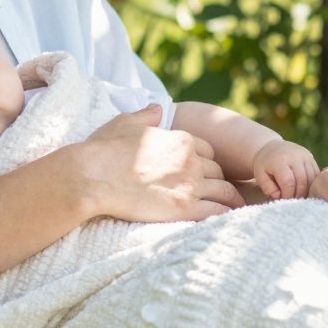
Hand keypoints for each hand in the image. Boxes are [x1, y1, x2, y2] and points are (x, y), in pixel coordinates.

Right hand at [74, 106, 244, 222]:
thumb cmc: (103, 150)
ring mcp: (190, 184)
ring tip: (234, 207)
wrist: (92, 176)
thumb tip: (158, 108)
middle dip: (218, 181)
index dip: (206, 162)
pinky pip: (217, 211)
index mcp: (180, 139)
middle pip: (217, 171)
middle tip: (221, 192)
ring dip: (230, 199)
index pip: (208, 151)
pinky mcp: (184, 208)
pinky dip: (226, 214)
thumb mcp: (125, 122)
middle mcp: (191, 160)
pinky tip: (228, 218)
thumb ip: (146, 115)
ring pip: (224, 191)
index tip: (205, 172)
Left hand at [251, 139, 318, 200]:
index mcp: (280, 161)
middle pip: (302, 181)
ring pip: (312, 179)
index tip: (283, 201)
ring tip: (298, 197)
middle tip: (292, 202)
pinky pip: (316, 175)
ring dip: (306, 191)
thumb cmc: (265, 165)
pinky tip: (304, 190)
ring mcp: (305, 157)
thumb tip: (280, 197)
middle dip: (298, 195)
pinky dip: (312, 185)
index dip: (287, 195)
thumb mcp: (260, 176)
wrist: (272, 147)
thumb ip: (268, 188)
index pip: (288, 183)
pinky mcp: (311, 158)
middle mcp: (295, 157)